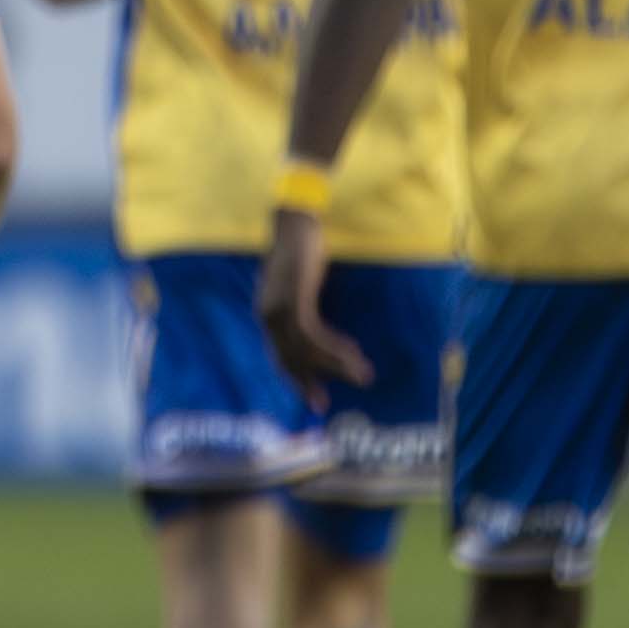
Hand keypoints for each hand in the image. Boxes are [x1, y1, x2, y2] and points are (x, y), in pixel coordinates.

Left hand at [259, 212, 364, 387]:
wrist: (297, 223)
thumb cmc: (301, 253)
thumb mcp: (298, 288)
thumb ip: (301, 310)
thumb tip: (313, 333)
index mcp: (267, 315)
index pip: (280, 357)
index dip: (297, 379)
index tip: (313, 399)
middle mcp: (267, 316)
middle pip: (290, 360)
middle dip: (311, 383)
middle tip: (325, 404)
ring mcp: (279, 309)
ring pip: (307, 351)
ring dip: (336, 365)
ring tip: (362, 374)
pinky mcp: (294, 301)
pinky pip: (315, 335)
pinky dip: (334, 347)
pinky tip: (352, 352)